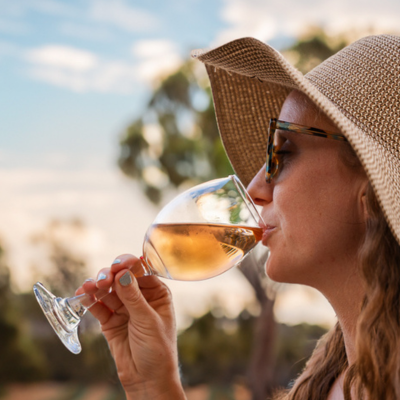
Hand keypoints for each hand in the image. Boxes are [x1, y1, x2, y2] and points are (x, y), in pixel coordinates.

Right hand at [76, 254, 185, 399]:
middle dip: (111, 276)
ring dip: (97, 286)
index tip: (119, 265)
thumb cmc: (158, 349)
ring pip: (108, 290)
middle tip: (103, 280)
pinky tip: (82, 295)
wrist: (147, 379)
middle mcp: (140, 297)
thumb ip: (134, 298)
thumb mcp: (148, 321)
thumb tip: (122, 274)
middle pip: (122, 278)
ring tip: (89, 287)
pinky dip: (90, 300)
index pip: (142, 271)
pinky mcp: (110, 321)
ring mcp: (124, 308)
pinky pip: (98, 306)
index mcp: (157, 293)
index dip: (130, 265)